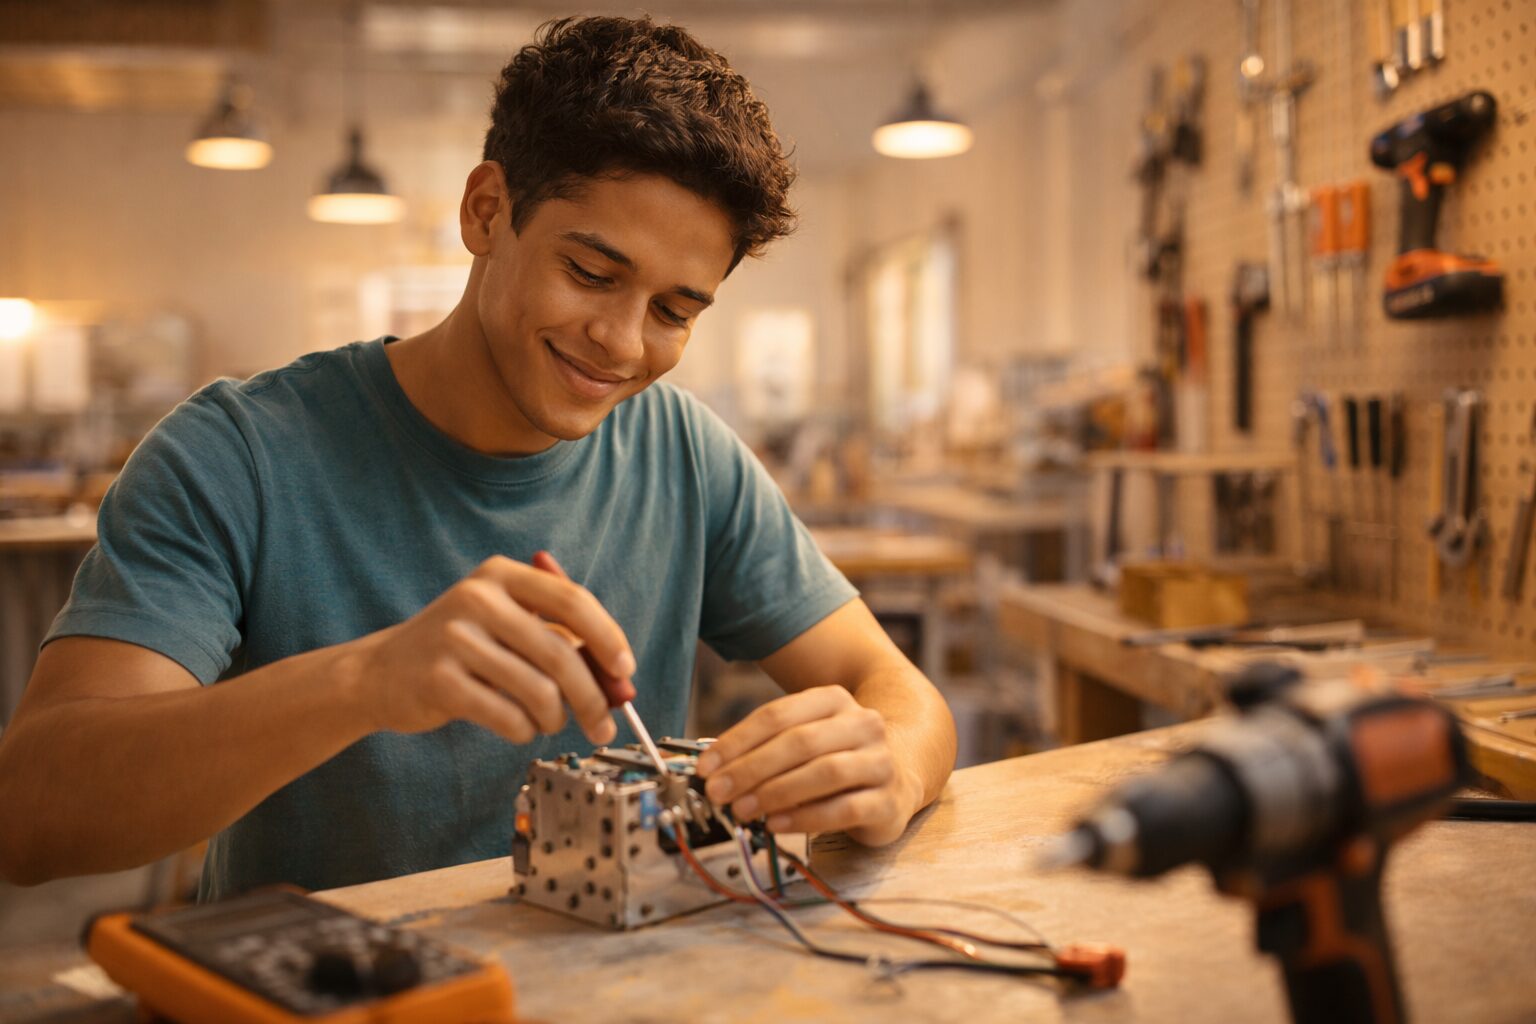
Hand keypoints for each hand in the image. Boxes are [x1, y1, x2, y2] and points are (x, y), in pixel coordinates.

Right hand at [351, 555, 631, 745]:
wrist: (380, 672)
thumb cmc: (462, 651)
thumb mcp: (507, 627)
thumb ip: (561, 644)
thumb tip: (621, 683)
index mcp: (502, 575)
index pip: (572, 600)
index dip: (607, 637)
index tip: (625, 669)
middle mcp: (477, 598)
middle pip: (561, 654)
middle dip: (592, 697)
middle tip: (603, 724)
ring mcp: (454, 638)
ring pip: (539, 691)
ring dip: (554, 718)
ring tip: (547, 721)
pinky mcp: (439, 680)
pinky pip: (509, 716)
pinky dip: (524, 730)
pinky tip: (518, 727)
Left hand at [696, 686, 918, 846]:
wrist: (900, 774)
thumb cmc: (837, 757)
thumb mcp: (804, 739)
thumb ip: (764, 748)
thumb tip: (712, 770)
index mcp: (834, 700)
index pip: (778, 714)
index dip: (737, 741)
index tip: (706, 767)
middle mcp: (862, 724)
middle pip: (799, 742)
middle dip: (751, 769)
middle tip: (719, 793)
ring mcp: (880, 761)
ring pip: (825, 772)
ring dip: (776, 792)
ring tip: (744, 810)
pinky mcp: (889, 800)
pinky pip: (844, 808)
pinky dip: (805, 817)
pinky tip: (777, 825)